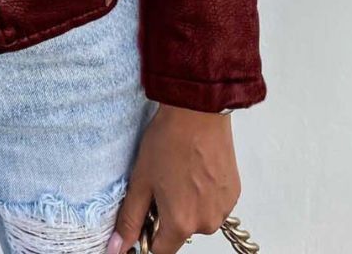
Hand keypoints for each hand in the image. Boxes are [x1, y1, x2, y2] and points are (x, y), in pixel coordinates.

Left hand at [107, 105, 239, 253]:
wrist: (197, 112)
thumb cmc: (168, 141)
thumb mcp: (141, 180)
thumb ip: (130, 218)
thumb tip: (117, 247)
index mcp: (181, 223)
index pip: (161, 250)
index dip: (148, 236)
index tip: (144, 218)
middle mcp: (206, 222)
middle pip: (180, 231)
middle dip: (168, 214)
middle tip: (161, 182)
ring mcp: (223, 209)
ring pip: (198, 217)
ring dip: (188, 203)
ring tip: (180, 172)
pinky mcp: (234, 193)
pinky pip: (214, 203)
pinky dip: (204, 192)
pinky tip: (195, 169)